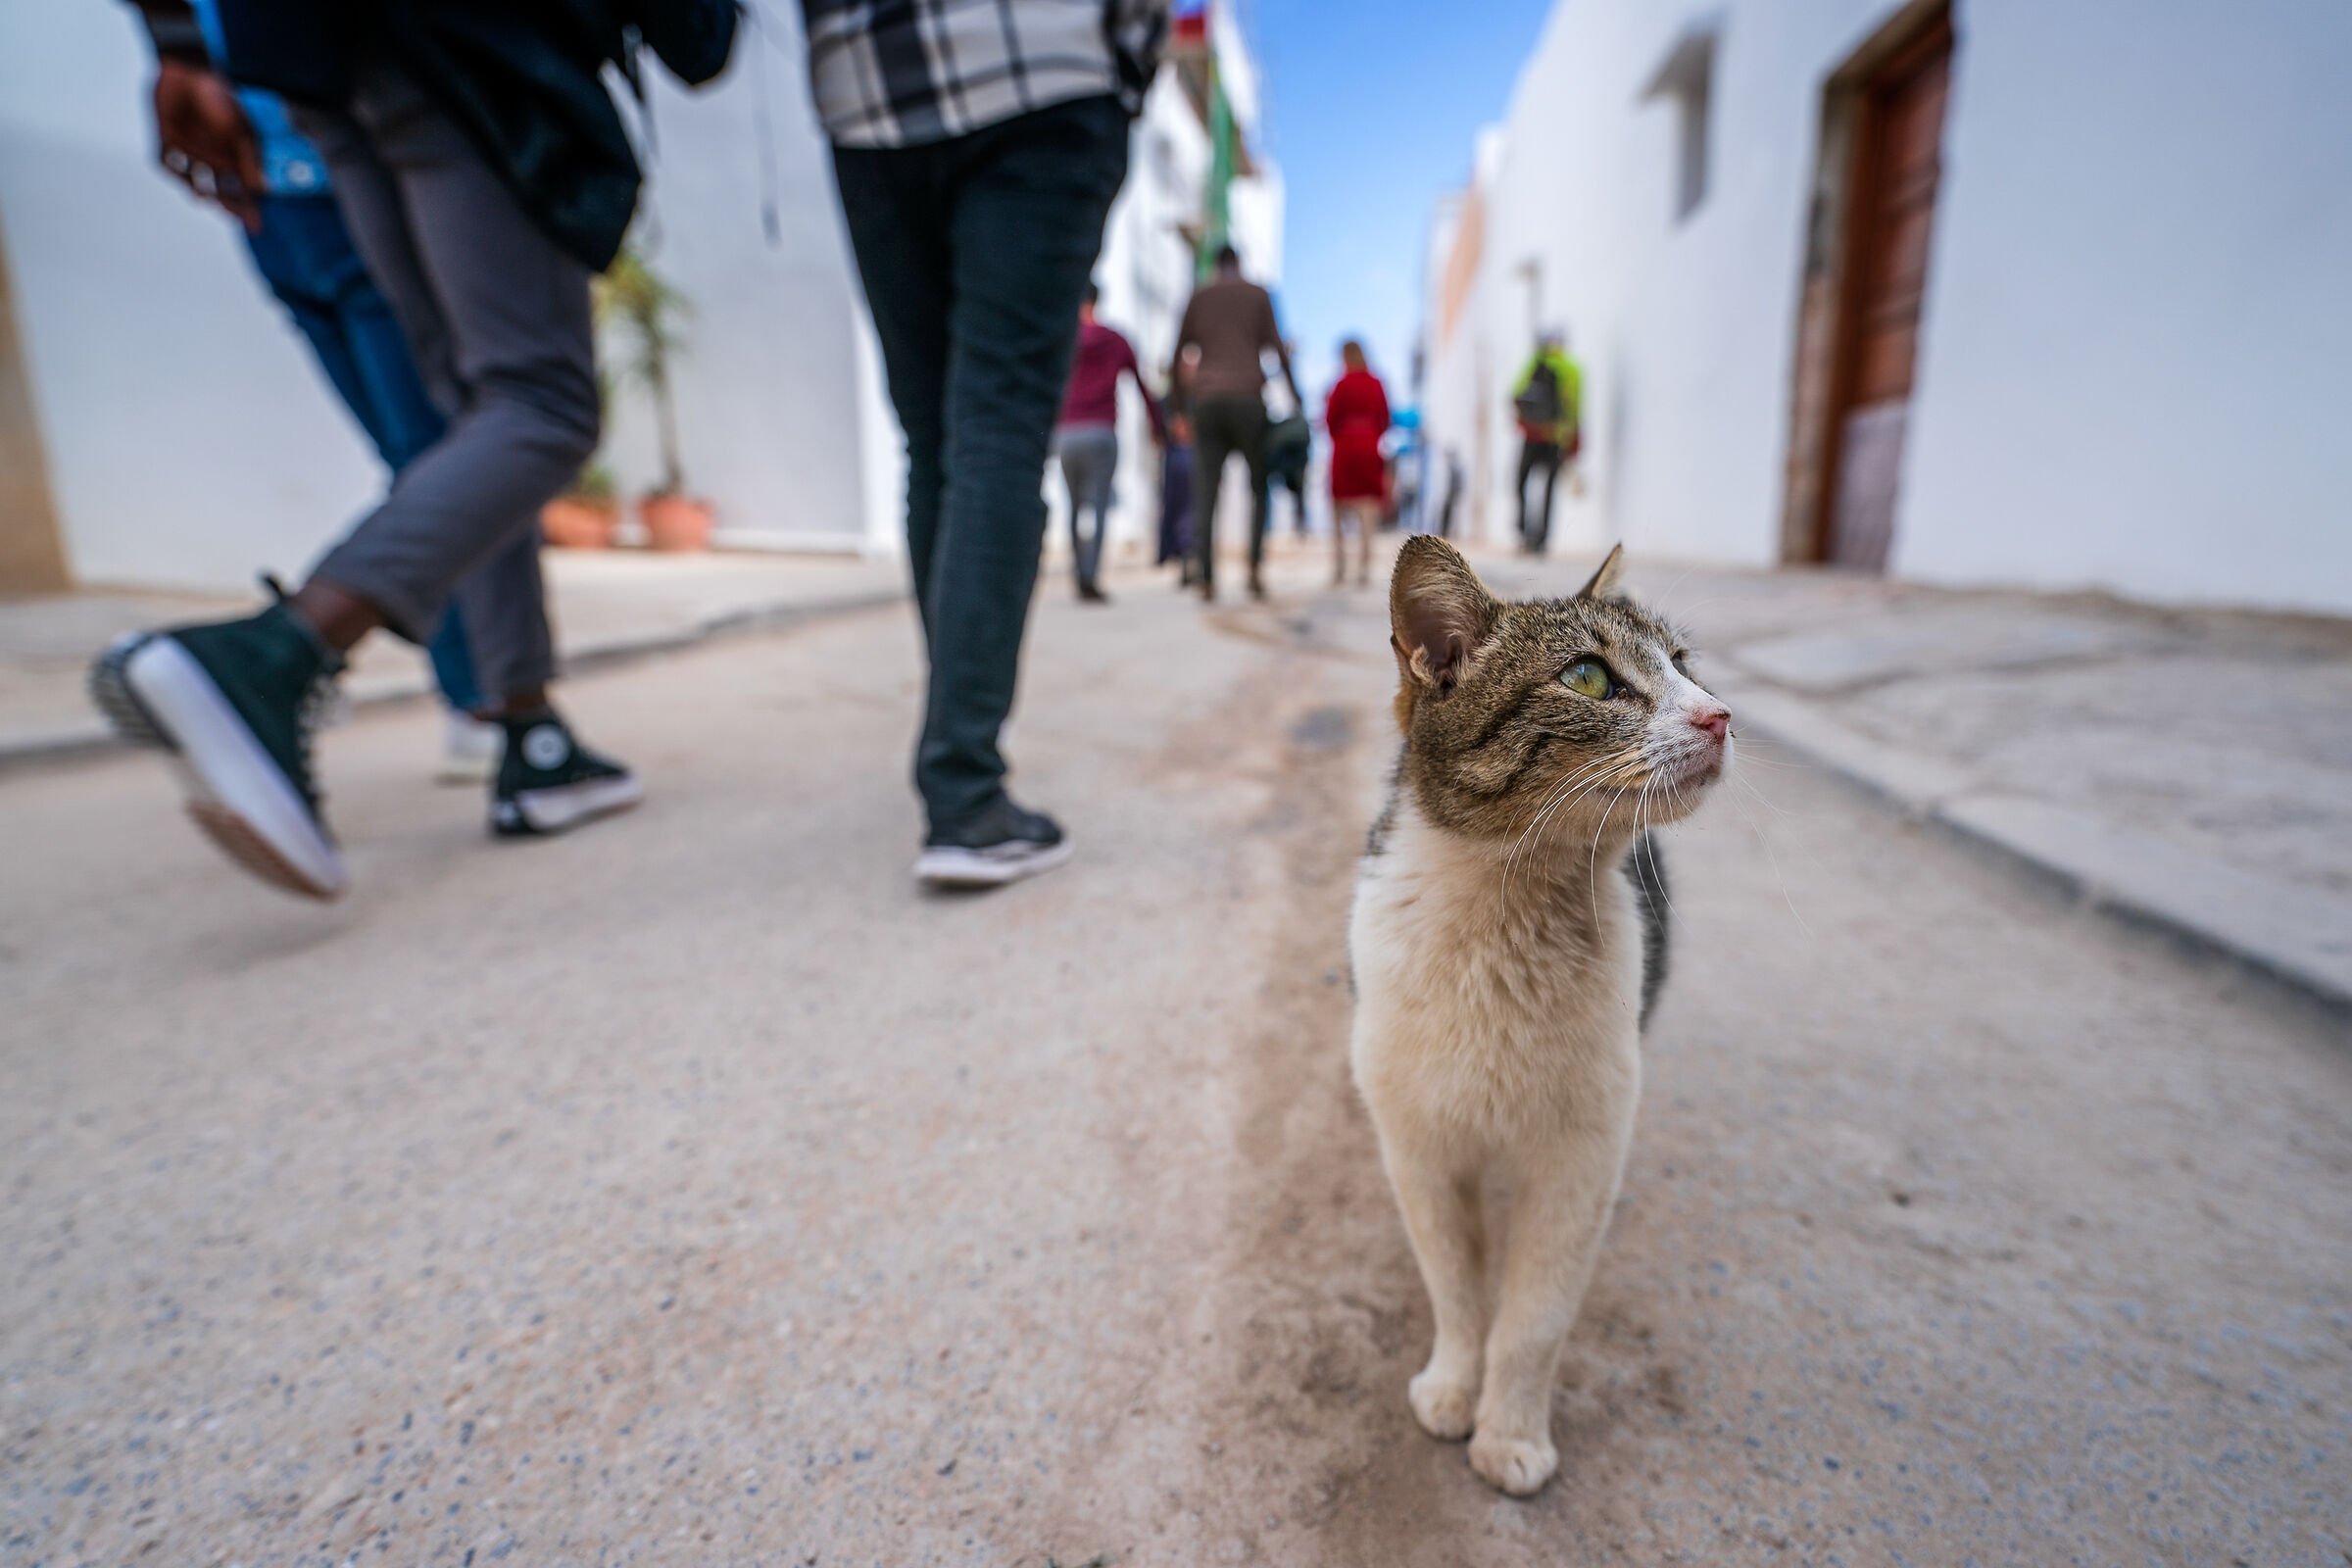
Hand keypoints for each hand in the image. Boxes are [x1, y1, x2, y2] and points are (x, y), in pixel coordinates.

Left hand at [152, 57, 262, 230]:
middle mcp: (212, 156)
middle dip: (228, 205)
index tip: (257, 226)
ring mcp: (189, 150)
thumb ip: (248, 160)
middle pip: (221, 190)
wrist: (184, 72)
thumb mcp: (239, 131)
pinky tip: (184, 175)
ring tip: (206, 197)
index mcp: (232, 154)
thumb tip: (261, 188)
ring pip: (194, 182)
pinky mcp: (166, 140)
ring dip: (199, 192)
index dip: (250, 207)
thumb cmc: (217, 97)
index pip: (244, 188)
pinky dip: (174, 171)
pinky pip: (167, 163)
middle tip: (234, 215)